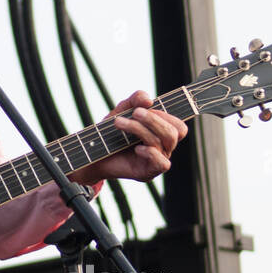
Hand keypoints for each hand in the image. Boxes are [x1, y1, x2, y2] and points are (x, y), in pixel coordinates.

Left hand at [71, 91, 187, 185]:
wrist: (93, 151)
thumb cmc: (111, 131)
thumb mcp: (122, 110)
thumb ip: (136, 100)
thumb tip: (149, 100)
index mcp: (161, 133)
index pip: (178, 125)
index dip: (165, 114)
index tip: (144, 107)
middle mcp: (163, 147)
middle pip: (174, 133)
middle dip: (153, 120)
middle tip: (134, 113)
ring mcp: (157, 160)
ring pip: (162, 143)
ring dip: (140, 129)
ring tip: (119, 122)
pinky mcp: (148, 172)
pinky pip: (162, 163)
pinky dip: (150, 152)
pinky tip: (136, 148)